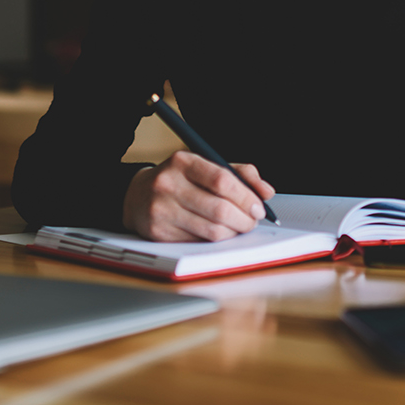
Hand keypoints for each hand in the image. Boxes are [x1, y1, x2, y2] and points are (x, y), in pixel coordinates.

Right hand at [123, 151, 275, 241]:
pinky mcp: (158, 233)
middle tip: (252, 221)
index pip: (222, 180)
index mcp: (183, 161)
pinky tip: (218, 233)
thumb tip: (267, 192)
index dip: (246, 196)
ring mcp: (161, 210)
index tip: (259, 207)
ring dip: (233, 232)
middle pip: (219, 209)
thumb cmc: (181, 180)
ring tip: (238, 227)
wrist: (137, 195)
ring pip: (212, 230)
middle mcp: (168, 184)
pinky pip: (199, 242)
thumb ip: (241, 174)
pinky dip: (216, 241)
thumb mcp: (207, 167)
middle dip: (244, 219)